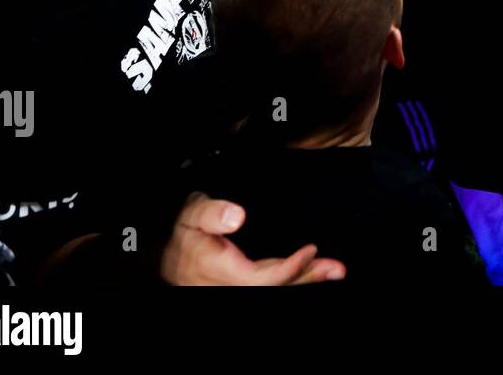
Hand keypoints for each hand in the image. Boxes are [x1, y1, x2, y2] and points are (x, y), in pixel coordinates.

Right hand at [160, 193, 344, 284]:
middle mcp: (227, 285)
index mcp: (217, 269)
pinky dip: (294, 278)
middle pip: (272, 289)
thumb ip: (212, 213)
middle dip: (306, 278)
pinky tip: (313, 272)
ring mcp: (235, 288)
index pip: (259, 280)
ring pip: (273, 290)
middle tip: (336, 268)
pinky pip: (270, 285)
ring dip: (305, 280)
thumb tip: (237, 217)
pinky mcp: (242, 285)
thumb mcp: (192, 213)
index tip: (311, 250)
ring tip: (333, 271)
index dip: (288, 269)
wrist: (166, 251)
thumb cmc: (183, 228)